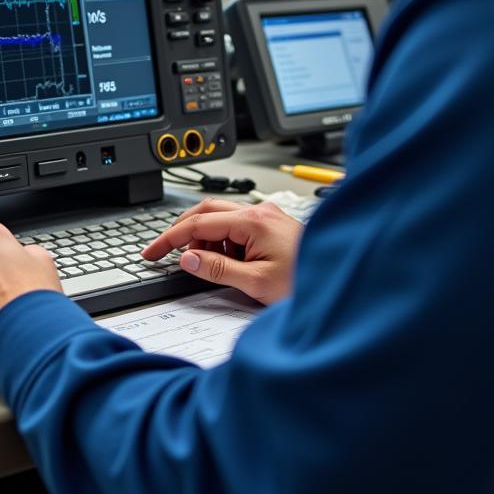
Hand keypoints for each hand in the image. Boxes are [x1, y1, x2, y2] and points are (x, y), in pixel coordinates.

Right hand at [141, 198, 301, 305]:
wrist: (341, 283)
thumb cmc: (307, 283)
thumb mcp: (256, 282)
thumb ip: (217, 269)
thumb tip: (187, 257)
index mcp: (254, 222)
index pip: (199, 223)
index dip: (170, 238)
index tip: (152, 252)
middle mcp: (260, 212)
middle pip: (207, 210)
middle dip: (183, 230)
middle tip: (165, 251)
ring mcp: (268, 217)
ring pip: (221, 217)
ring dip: (205, 237)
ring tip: (207, 265)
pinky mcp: (273, 226)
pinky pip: (237, 225)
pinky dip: (223, 241)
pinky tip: (227, 262)